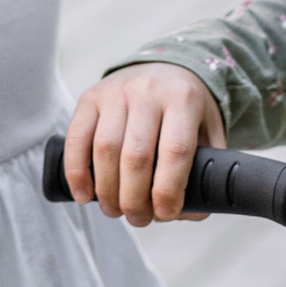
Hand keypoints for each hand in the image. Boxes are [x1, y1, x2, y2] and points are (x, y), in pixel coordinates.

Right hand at [63, 64, 222, 225]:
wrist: (165, 67)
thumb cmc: (188, 109)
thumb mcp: (209, 131)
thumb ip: (205, 171)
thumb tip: (186, 213)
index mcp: (183, 99)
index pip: (175, 151)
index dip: (167, 190)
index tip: (164, 213)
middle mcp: (148, 91)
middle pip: (136, 155)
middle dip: (134, 199)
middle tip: (138, 219)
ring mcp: (116, 91)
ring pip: (105, 150)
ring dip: (107, 191)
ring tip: (115, 210)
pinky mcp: (90, 97)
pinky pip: (76, 138)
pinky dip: (76, 172)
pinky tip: (84, 195)